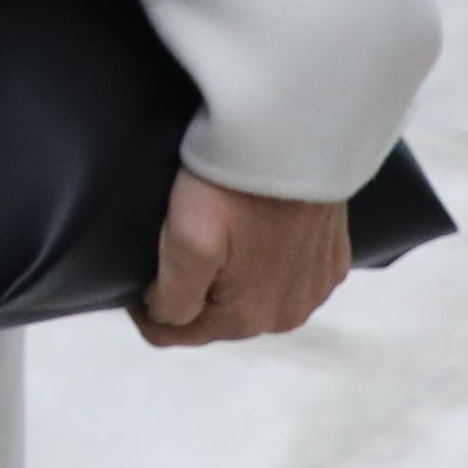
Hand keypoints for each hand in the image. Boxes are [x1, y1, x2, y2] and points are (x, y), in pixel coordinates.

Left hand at [136, 173, 355, 348]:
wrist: (297, 136)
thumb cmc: (236, 184)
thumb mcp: (188, 239)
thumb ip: (172, 296)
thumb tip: (164, 316)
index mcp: (244, 319)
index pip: (174, 332)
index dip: (147, 308)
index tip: (134, 278)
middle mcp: (285, 316)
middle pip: (215, 318)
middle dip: (191, 294)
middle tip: (172, 248)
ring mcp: (313, 289)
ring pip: (252, 298)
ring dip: (229, 280)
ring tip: (213, 236)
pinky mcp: (332, 261)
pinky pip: (288, 277)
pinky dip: (267, 263)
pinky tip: (255, 233)